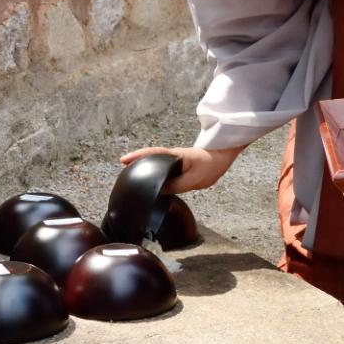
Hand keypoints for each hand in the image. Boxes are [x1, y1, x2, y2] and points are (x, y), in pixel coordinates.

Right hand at [117, 145, 244, 193]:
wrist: (221, 158)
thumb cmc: (210, 166)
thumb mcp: (194, 179)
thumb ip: (176, 185)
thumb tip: (159, 190)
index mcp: (175, 156)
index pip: (153, 154)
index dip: (138, 156)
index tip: (124, 160)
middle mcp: (172, 155)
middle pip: (150, 156)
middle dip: (135, 161)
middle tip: (122, 169)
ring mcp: (174, 159)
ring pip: (155, 161)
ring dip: (144, 165)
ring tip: (132, 175)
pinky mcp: (177, 164)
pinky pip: (162, 166)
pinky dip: (153, 170)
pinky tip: (151, 179)